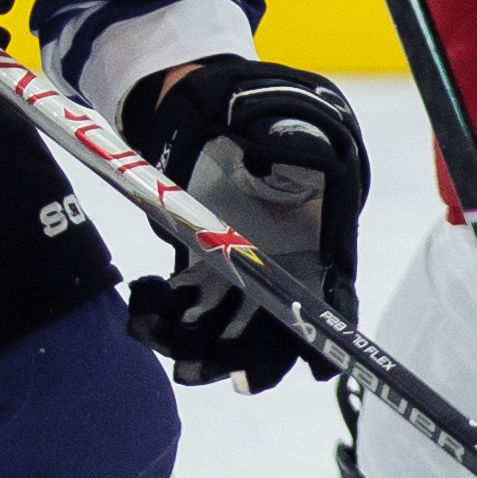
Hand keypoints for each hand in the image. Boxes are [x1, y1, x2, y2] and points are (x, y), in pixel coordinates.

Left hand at [116, 54, 369, 391]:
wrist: (212, 109)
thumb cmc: (260, 110)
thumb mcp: (284, 118)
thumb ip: (294, 138)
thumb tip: (298, 147)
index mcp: (316, 241)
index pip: (333, 301)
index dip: (326, 337)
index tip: (313, 365)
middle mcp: (283, 271)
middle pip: (272, 337)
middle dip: (235, 359)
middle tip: (189, 368)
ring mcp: (242, 276)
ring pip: (222, 334)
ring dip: (186, 344)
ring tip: (145, 323)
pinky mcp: (202, 272)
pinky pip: (185, 312)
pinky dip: (162, 315)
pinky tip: (143, 294)